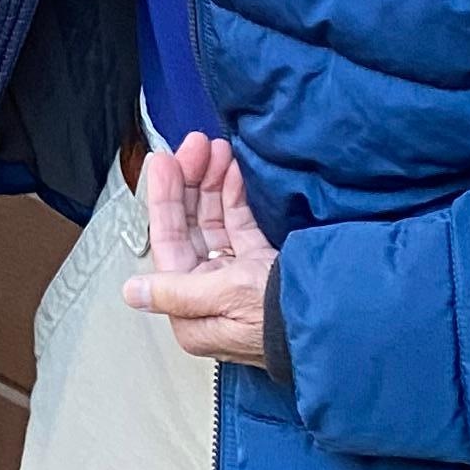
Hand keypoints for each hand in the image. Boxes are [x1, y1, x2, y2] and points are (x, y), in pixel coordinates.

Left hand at [124, 131, 275, 366]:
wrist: (338, 323)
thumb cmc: (280, 320)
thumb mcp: (224, 298)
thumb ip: (175, 292)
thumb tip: (131, 291)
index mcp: (191, 308)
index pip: (168, 241)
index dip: (165, 197)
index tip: (165, 160)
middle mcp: (209, 294)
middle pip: (190, 227)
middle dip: (191, 183)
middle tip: (197, 145)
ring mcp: (236, 279)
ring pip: (214, 222)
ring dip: (212, 184)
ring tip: (218, 150)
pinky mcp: (262, 269)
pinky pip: (240, 226)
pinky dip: (236, 198)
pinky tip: (234, 173)